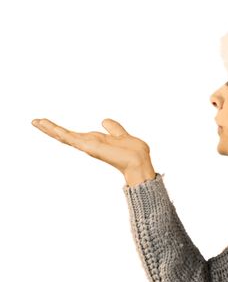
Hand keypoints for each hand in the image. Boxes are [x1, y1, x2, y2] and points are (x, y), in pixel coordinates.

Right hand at [32, 118, 154, 183]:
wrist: (138, 160)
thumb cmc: (133, 151)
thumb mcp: (121, 134)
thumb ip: (113, 128)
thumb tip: (104, 120)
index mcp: (95, 140)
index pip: (74, 134)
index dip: (61, 129)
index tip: (48, 122)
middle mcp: (89, 144)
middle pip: (65, 135)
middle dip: (50, 128)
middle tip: (35, 121)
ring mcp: (87, 146)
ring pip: (65, 136)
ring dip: (50, 129)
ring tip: (36, 122)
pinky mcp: (88, 147)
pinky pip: (71, 138)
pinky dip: (60, 133)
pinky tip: (50, 127)